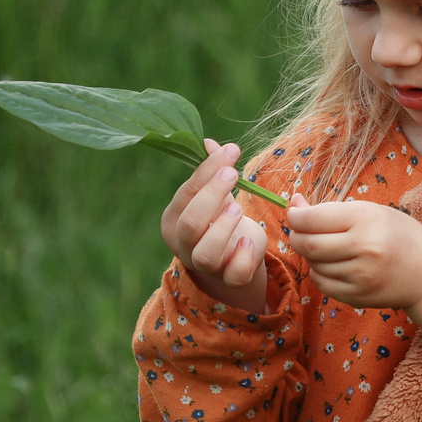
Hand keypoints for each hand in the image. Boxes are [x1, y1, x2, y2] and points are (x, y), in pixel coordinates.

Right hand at [161, 142, 290, 312]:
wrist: (233, 255)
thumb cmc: (219, 217)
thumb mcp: (215, 193)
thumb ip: (212, 170)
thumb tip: (209, 142)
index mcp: (173, 220)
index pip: (186, 194)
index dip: (208, 171)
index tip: (231, 151)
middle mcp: (184, 245)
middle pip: (191, 224)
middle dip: (212, 195)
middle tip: (233, 173)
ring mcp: (205, 265)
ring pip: (206, 254)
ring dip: (223, 228)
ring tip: (238, 208)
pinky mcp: (230, 278)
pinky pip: (234, 274)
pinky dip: (243, 257)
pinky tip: (248, 240)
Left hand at [287, 200, 421, 351]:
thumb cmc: (401, 236)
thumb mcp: (373, 212)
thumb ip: (333, 210)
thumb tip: (293, 205)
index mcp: (367, 218)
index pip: (312, 219)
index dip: (295, 216)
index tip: (294, 214)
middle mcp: (363, 247)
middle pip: (308, 244)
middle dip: (296, 236)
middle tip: (299, 231)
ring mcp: (360, 275)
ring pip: (314, 264)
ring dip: (311, 255)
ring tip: (326, 247)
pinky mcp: (357, 296)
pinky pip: (322, 283)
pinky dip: (320, 272)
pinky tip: (333, 265)